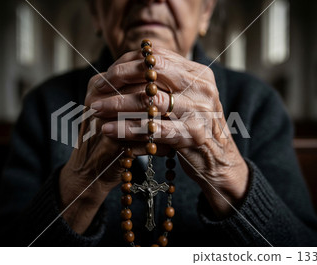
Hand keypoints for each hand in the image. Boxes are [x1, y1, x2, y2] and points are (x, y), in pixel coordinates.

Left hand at [91, 48, 248, 217]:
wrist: (220, 159)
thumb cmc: (196, 126)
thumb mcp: (189, 97)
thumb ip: (168, 80)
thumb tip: (135, 60)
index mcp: (199, 74)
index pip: (158, 58)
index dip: (130, 63)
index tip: (109, 73)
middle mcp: (201, 88)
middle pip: (152, 75)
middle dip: (120, 79)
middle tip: (98, 87)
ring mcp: (198, 111)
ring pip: (149, 102)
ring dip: (118, 105)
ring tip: (96, 108)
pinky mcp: (191, 135)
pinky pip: (152, 129)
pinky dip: (127, 129)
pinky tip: (109, 130)